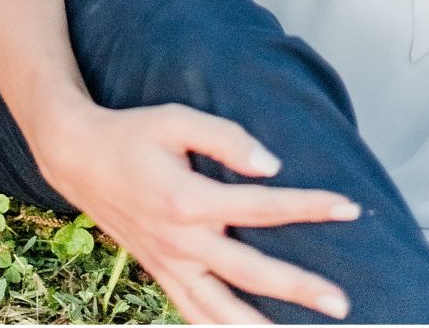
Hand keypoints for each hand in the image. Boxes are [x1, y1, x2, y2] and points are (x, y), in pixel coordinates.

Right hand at [36, 100, 358, 323]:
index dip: (308, 206)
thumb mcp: (177, 119)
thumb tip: (271, 166)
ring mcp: (170, 265)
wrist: (79, 159)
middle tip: (343, 302)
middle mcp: (182, 241)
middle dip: (301, 288)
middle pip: (252, 273)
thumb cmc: (132, 134)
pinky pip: (195, 314)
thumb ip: (226, 139)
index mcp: (189, 200)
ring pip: (222, 311)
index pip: (262, 207)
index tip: (349, 207)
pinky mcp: (161, 274)